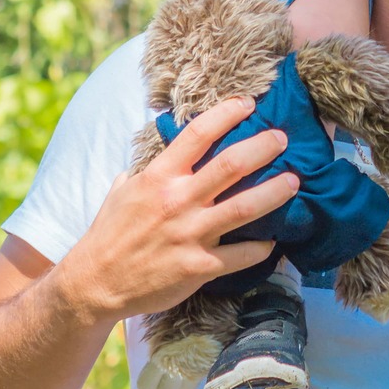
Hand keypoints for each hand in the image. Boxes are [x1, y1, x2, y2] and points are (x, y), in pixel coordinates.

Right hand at [56, 96, 298, 326]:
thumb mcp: (124, 189)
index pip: (199, 133)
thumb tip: (163, 146)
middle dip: (263, 148)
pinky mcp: (197, 267)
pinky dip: (260, 248)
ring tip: (294, 182)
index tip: (248, 104)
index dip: (227, 113)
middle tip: (283, 139)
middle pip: (231, 165)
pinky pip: (239, 256)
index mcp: (159, 176)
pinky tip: (274, 241)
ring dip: (274, 193)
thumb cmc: (109, 233)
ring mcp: (189, 235)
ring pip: (244, 208)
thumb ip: (148, 167)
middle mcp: (178, 201)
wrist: (94, 285)